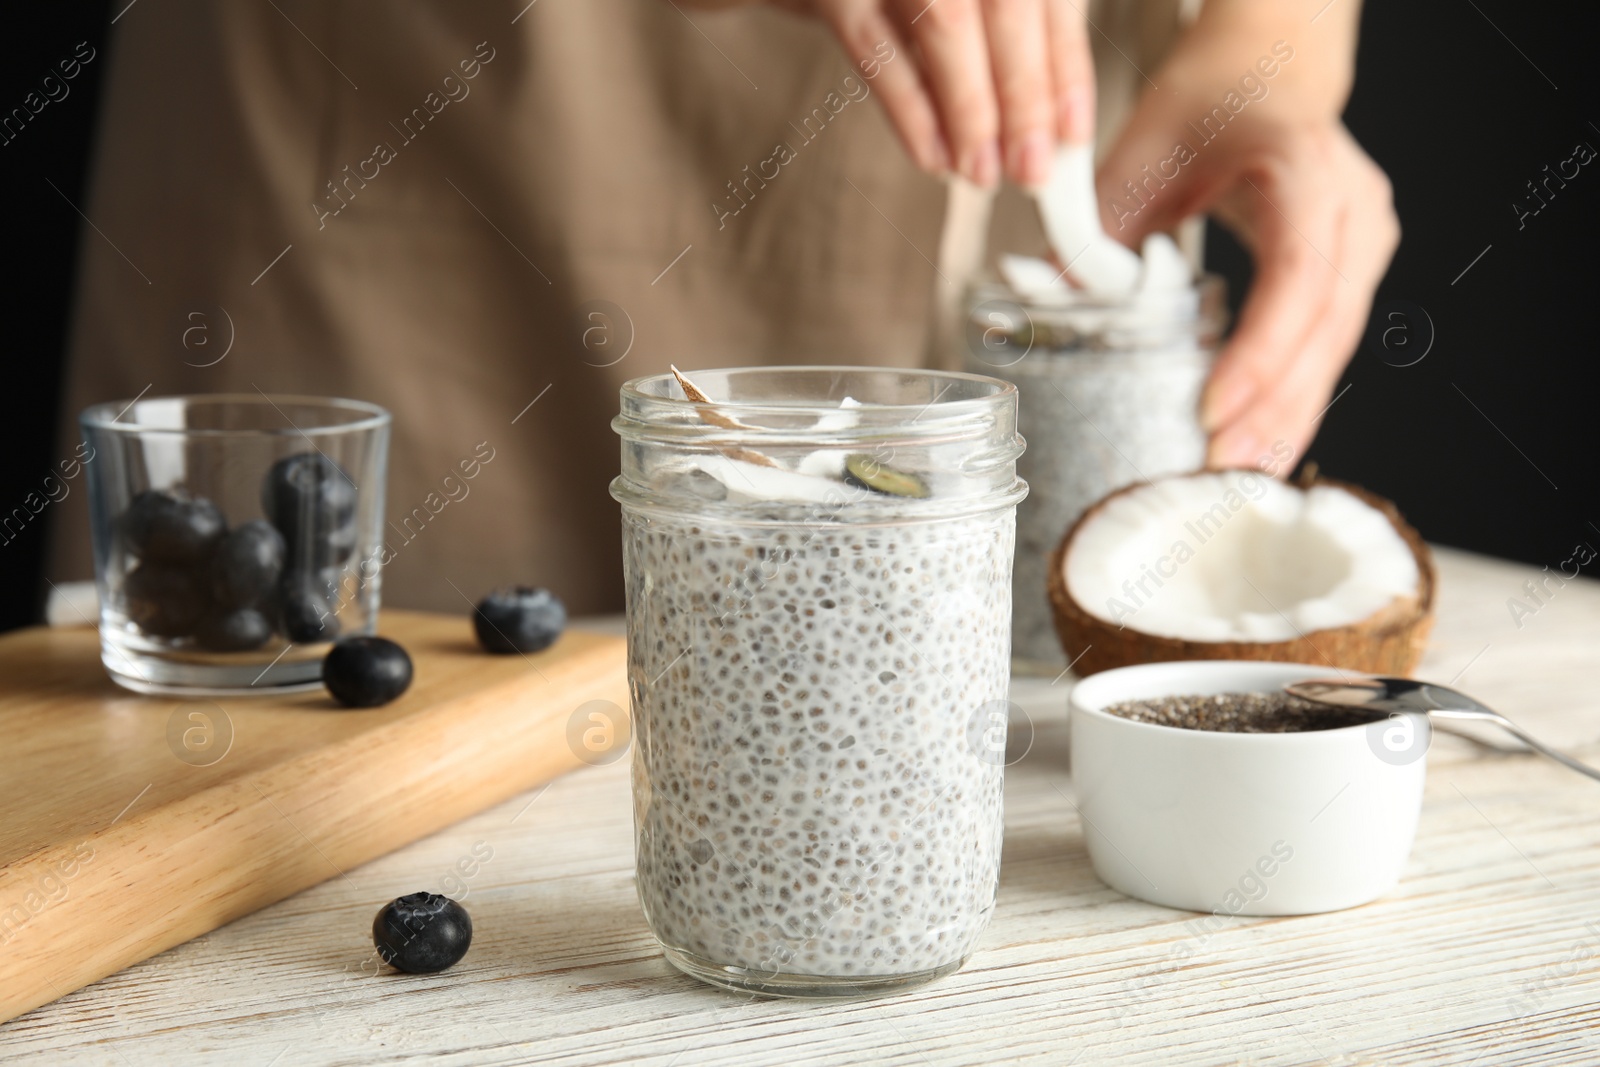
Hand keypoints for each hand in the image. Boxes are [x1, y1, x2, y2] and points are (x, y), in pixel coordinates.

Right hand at [685, 0, 1095, 186]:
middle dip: (1025, 97)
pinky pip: (875, 49)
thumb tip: (1045, 118)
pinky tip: (932, 157)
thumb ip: (999, 30)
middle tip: (1032, 170)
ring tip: (982, 174)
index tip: (1069, 134)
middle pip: (1006, 6)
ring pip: (948, 23)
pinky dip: (909, 109)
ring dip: (971, 110)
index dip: (1063, 66)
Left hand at [1095, 8, 1397, 469]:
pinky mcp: (1353, 275)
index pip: (1297, 274)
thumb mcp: (1141, 157)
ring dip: (1287, 417)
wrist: (1266, 73)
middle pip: (1324, 328)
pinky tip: (1261, 446)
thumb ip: (1099, 231)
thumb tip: (1042, 297)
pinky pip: (1327, 348)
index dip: (1260, 351)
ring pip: (1334, 348)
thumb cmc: (1207, 107)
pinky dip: (1292, 398)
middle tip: (1220, 471)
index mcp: (1306, 169)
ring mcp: (1364, 244)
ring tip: (1239, 478)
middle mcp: (1353, 210)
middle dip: (1272, 408)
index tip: (1213, 409)